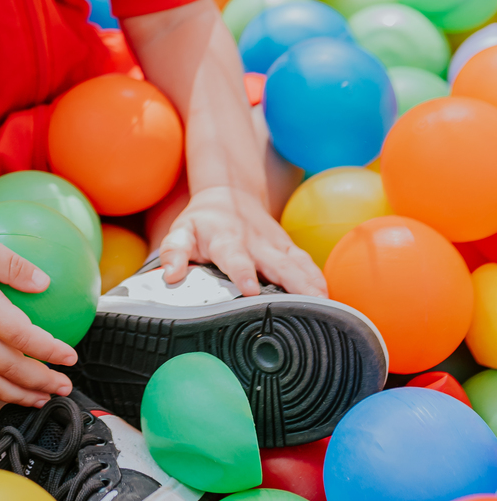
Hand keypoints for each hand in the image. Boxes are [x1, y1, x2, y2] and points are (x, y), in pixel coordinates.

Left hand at [158, 185, 326, 298]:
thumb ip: (173, 253)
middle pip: (277, 263)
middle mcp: (255, 242)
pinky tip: (329, 299)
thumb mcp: (180, 232)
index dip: (243, 272)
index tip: (251, 290)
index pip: (235, 256)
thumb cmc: (201, 222)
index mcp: (225, 239)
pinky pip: (306, 263)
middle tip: (308, 304)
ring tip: (326, 307)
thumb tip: (170, 276)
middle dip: (293, 283)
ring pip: (297, 264)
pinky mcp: (288, 247)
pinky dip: (318, 279)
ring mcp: (275, 244)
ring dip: (311, 284)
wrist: (229, 193)